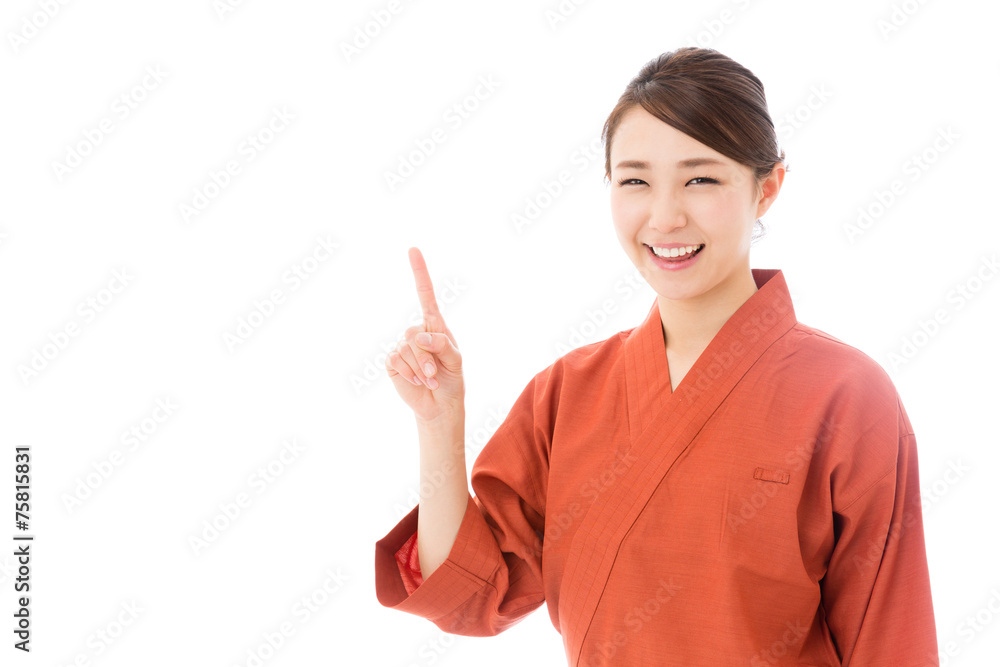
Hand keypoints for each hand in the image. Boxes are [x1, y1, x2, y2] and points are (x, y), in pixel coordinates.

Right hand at [385, 247, 464, 422]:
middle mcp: (417, 332)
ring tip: (429, 379)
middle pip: (413, 331)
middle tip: (436, 372)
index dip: (419, 273)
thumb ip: (442, 344)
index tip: (413, 250)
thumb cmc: (451, 380)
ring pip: (406, 348)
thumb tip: (419, 337)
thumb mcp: (456, 360)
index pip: (425, 295)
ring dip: (421, 367)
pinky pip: (396, 360)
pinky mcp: (392, 361)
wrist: (439, 405)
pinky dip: (409, 372)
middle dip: (427, 355)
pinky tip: (417, 381)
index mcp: (435, 326)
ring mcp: (402, 346)